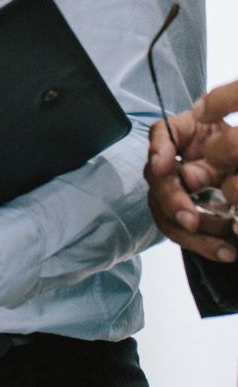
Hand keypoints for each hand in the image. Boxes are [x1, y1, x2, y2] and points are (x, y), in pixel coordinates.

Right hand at [145, 79, 237, 261]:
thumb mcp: (236, 146)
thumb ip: (217, 159)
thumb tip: (189, 179)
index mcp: (184, 134)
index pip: (162, 134)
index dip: (159, 150)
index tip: (163, 166)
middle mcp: (171, 160)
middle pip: (157, 177)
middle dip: (173, 201)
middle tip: (191, 220)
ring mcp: (172, 188)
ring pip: (164, 211)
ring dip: (190, 232)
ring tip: (224, 247)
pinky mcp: (181, 212)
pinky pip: (182, 231)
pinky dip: (203, 243)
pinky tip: (226, 252)